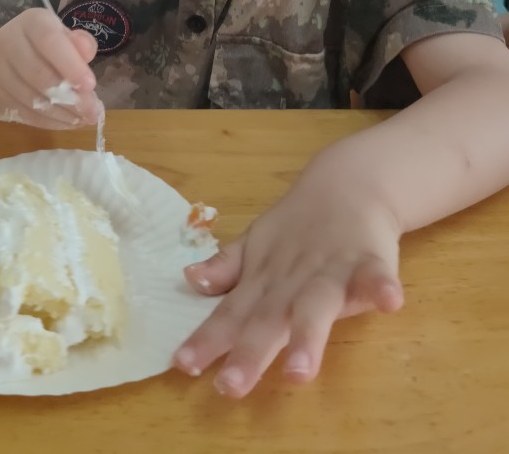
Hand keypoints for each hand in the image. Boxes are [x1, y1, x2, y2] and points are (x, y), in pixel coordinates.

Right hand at [0, 8, 100, 128]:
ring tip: (85, 118)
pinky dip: (51, 122)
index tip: (91, 84)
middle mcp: (7, 44)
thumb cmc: (45, 44)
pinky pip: (25, 115)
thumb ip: (80, 42)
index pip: (48, 41)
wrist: (3, 57)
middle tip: (94, 111)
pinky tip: (69, 122)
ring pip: (31, 100)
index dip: (70, 64)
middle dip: (70, 97)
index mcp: (30, 23)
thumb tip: (87, 52)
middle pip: (38, 74)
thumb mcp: (65, 35)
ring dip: (63, 113)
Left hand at [174, 182, 403, 396]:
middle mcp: (291, 280)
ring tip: (299, 373)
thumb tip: (190, 280)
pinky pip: (375, 276)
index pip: (230, 314)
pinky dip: (381, 287)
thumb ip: (227, 269)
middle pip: (268, 319)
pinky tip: (389, 302)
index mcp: (263, 281)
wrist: (347, 185)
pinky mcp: (368, 261)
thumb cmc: (297, 227)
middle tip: (230, 387)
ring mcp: (330, 270)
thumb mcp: (255, 245)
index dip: (207, 339)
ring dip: (307, 336)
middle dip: (250, 353)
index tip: (183, 365)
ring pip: (316, 306)